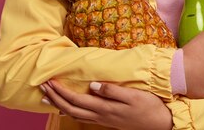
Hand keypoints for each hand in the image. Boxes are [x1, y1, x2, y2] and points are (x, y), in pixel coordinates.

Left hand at [40, 79, 171, 129]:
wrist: (161, 123)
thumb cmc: (149, 106)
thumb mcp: (132, 96)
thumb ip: (112, 90)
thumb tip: (92, 85)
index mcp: (104, 108)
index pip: (76, 100)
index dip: (61, 91)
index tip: (49, 80)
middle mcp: (100, 116)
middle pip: (70, 108)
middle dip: (55, 97)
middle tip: (42, 86)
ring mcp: (103, 120)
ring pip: (75, 114)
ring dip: (59, 104)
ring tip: (48, 96)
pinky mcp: (107, 120)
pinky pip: (83, 116)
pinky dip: (71, 110)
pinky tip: (67, 107)